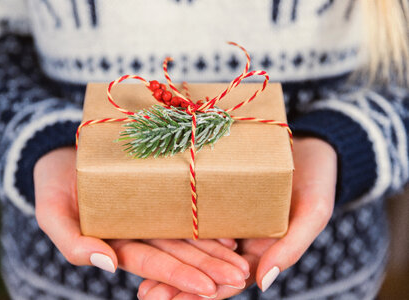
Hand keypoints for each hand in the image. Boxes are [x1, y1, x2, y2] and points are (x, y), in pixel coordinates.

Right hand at [34, 147, 248, 296]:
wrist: (63, 152)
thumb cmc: (54, 183)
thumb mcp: (52, 213)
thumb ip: (73, 243)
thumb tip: (106, 264)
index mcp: (116, 243)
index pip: (152, 264)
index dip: (179, 276)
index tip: (209, 288)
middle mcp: (139, 233)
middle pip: (177, 254)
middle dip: (208, 269)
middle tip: (239, 278)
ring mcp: (151, 216)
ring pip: (186, 238)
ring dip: (215, 253)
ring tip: (242, 264)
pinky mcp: (160, 195)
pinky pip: (185, 213)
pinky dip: (207, 226)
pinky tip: (232, 236)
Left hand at [137, 136, 336, 298]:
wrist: (309, 146)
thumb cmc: (316, 179)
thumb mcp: (313, 212)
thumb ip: (292, 247)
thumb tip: (263, 283)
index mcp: (261, 251)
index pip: (230, 280)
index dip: (205, 294)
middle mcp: (238, 241)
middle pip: (206, 269)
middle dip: (177, 285)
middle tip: (147, 295)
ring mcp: (225, 220)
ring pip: (195, 247)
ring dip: (169, 261)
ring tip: (139, 276)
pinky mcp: (215, 197)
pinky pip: (194, 216)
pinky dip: (175, 228)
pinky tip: (150, 232)